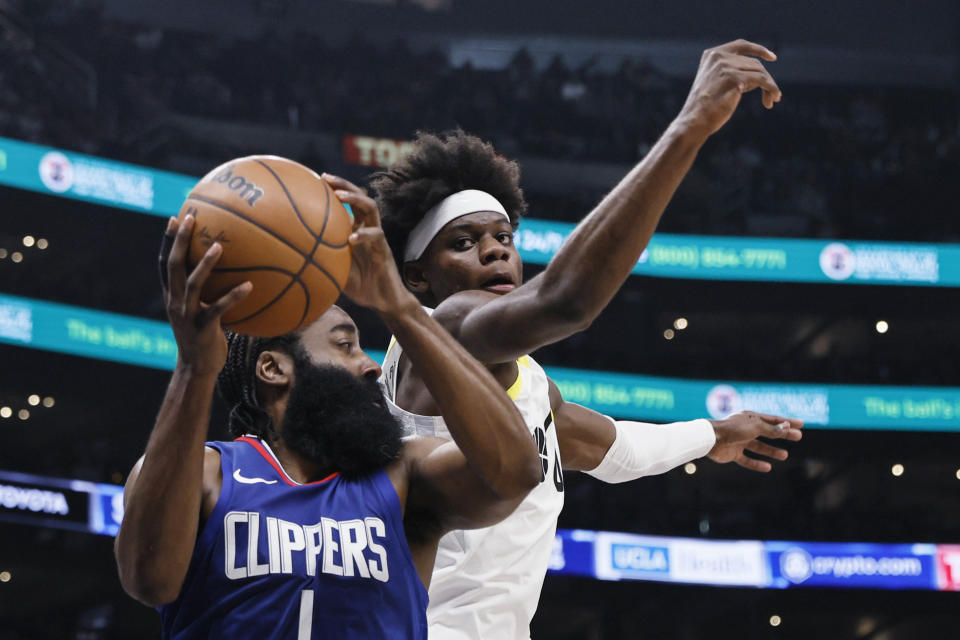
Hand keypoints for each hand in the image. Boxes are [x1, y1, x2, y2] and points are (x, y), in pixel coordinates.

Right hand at [160, 215, 251, 375]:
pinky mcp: (202, 328)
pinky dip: (233, 296)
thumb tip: (232, 271)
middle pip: (173, 265)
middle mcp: (175, 302)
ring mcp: (187, 315)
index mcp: (172, 296)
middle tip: (191, 218)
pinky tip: (249, 285)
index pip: (164, 263)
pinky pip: (219, 309)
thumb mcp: (200, 311)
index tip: (175, 218)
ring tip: (219, 246)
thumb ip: (207, 293)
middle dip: (180, 241)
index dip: (168, 241)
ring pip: (193, 284)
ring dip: (205, 264)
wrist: (197, 368)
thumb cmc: (204, 336)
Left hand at [321, 173, 413, 313]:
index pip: (347, 205)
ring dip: (356, 199)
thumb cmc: (360, 287)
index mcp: (355, 231)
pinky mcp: (384, 249)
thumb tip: (293, 262)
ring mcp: (377, 237)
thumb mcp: (336, 271)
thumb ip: (322, 262)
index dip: (334, 190)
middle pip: (359, 198)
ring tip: (340, 196)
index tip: (315, 180)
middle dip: (344, 185)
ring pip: (371, 209)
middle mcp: (367, 229)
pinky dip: (364, 235)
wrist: (384, 301)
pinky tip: (352, 238)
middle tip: (326, 178)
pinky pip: (376, 236)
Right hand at [678, 39, 781, 137]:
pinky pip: (761, 80)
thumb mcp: (715, 84)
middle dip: (766, 79)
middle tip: (773, 96)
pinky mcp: (734, 78)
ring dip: (770, 86)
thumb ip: (731, 74)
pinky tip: (772, 99)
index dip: (759, 50)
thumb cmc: (704, 109)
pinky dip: (771, 89)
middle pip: (754, 63)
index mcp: (711, 55)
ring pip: (760, 71)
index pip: (741, 45)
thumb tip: (758, 76)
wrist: (693, 122)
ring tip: (773, 100)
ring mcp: (726, 66)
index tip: (772, 58)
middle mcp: (718, 57)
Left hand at [707, 411, 802, 471]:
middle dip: (782, 435)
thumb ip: (771, 429)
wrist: (711, 439)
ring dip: (771, 451)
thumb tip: (787, 427)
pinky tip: (767, 467)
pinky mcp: (732, 453)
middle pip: (767, 432)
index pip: (772, 420)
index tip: (801, 424)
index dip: (787, 422)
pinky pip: (747, 460)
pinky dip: (756, 463)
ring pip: (758, 446)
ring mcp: (739, 441)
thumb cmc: (733, 429)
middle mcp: (745, 429)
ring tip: (785, 455)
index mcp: (750, 418)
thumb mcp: (755, 427)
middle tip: (798, 437)